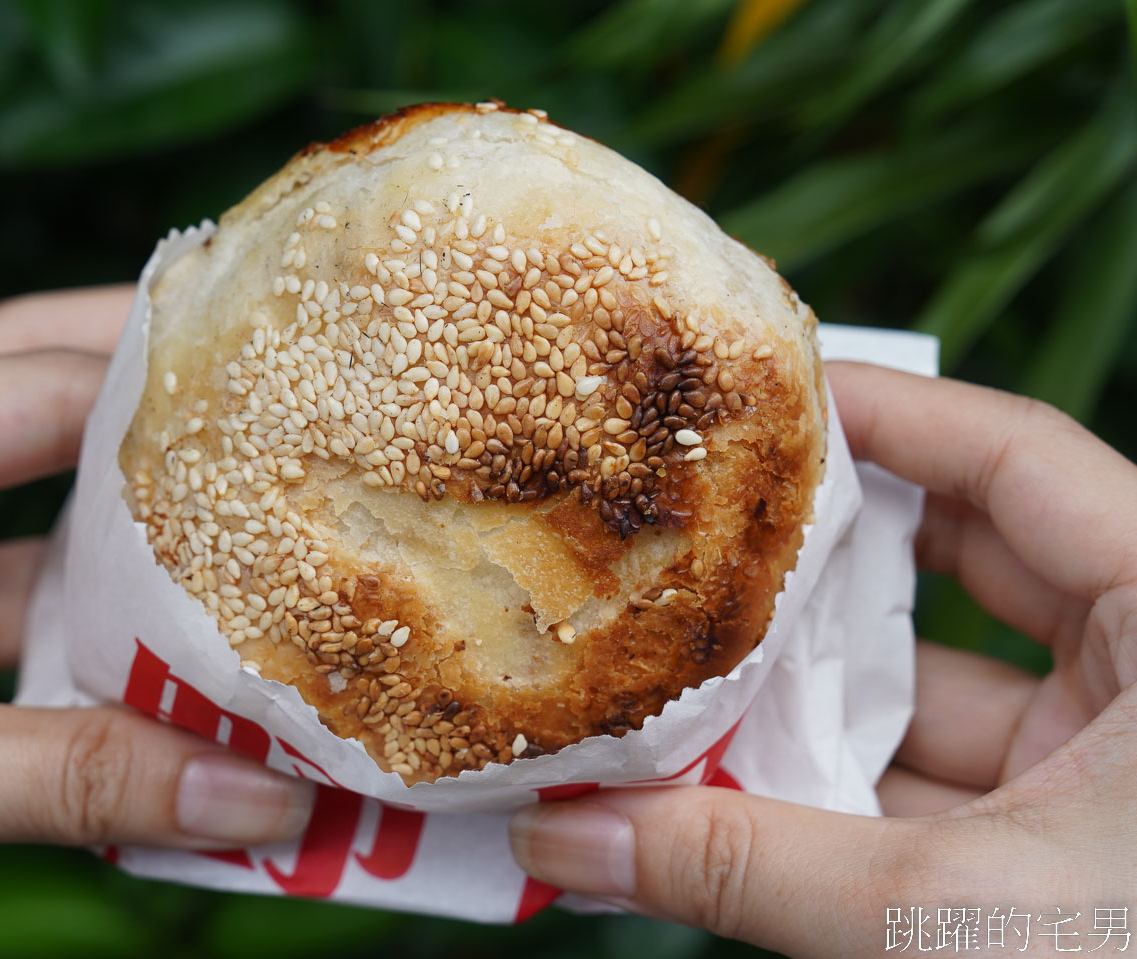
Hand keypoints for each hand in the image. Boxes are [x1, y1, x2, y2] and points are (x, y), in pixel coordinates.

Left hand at [0, 288, 313, 895]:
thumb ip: (72, 780)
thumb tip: (262, 797)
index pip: (26, 387)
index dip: (159, 392)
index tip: (286, 403)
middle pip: (28, 390)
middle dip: (149, 392)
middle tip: (272, 394)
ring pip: (38, 511)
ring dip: (141, 543)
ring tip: (259, 545)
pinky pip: (27, 608)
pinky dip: (106, 638)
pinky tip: (185, 674)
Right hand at [510, 361, 1136, 955]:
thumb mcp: (957, 916)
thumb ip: (754, 871)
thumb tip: (563, 837)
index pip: (1007, 458)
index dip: (877, 416)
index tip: (750, 401)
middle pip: (953, 560)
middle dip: (810, 565)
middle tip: (682, 538)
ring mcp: (1103, 762)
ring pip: (926, 691)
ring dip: (801, 702)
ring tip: (670, 680)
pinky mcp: (1062, 842)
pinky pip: (929, 782)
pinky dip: (832, 788)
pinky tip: (725, 794)